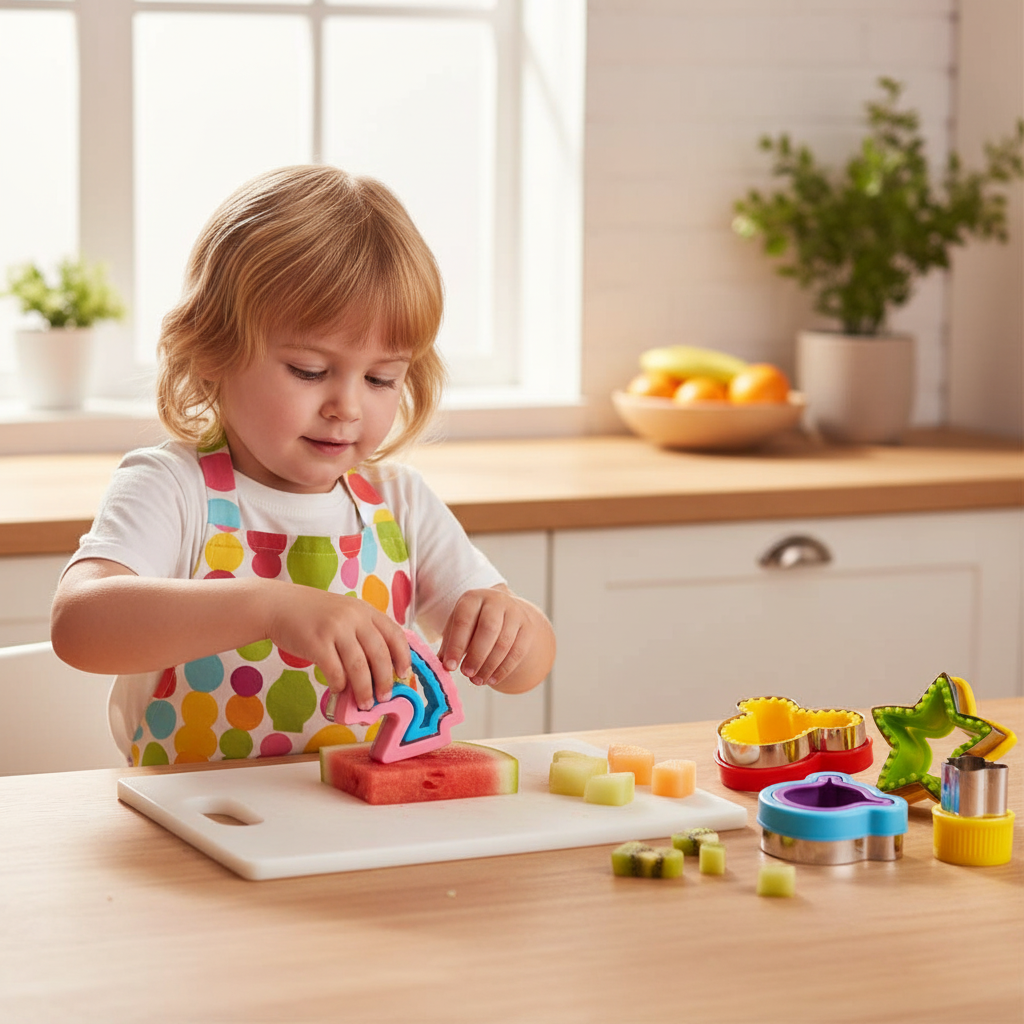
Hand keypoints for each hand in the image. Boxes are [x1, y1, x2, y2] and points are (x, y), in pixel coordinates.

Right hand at [265, 585, 409, 710]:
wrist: (278, 605)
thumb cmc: (314, 615)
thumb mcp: (345, 614)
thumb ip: (363, 633)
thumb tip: (379, 672)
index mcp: (365, 610)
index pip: (394, 634)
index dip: (403, 657)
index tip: (404, 675)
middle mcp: (354, 617)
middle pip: (379, 654)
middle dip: (384, 681)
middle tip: (384, 698)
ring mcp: (335, 629)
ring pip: (359, 667)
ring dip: (364, 690)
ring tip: (364, 704)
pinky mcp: (316, 642)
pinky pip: (335, 671)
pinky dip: (340, 685)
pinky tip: (338, 691)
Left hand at [437, 584, 547, 690]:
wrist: (503, 612)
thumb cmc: (473, 622)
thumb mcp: (458, 626)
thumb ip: (449, 644)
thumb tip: (442, 665)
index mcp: (473, 598)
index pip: (464, 620)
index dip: (456, 645)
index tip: (449, 666)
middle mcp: (496, 601)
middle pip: (488, 629)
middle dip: (476, 655)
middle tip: (466, 674)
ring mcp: (515, 613)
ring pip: (504, 642)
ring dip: (489, 665)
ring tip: (477, 680)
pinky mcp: (527, 628)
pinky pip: (517, 651)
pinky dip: (503, 669)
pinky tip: (492, 680)